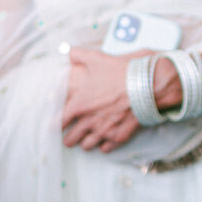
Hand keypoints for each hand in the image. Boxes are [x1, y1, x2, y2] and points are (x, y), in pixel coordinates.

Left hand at [62, 48, 176, 151]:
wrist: (148, 85)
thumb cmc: (120, 73)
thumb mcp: (97, 59)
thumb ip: (79, 55)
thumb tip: (70, 53)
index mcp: (80, 105)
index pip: (60, 121)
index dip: (55, 124)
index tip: (54, 126)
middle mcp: (89, 121)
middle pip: (71, 138)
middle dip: (69, 138)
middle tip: (69, 137)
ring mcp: (104, 131)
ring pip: (87, 146)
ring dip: (85, 143)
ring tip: (85, 141)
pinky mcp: (118, 136)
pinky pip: (106, 148)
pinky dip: (104, 146)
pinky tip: (104, 142)